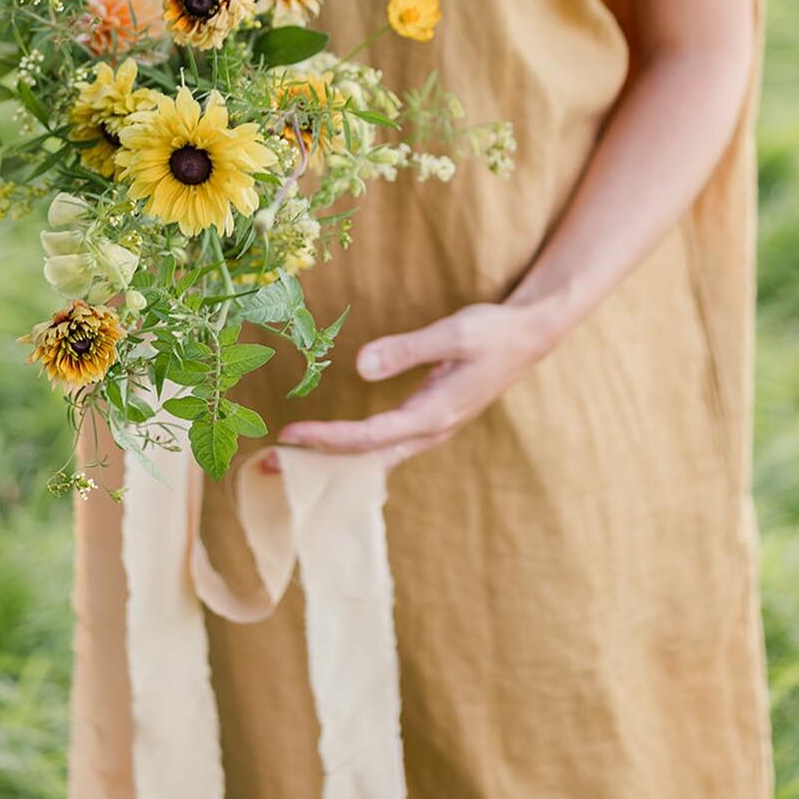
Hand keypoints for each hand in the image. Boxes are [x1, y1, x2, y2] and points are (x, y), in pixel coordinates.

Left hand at [258, 299, 559, 473]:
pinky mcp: (429, 420)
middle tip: (268, 465)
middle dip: (317, 464)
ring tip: (287, 459)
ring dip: (331, 459)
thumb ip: (408, 349)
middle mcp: (430, 431)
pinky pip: (383, 445)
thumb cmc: (493, 333)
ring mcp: (430, 429)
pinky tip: (330, 449)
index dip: (327, 439)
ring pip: (373, 456)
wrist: (530, 337)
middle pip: (365, 459)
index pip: (369, 437)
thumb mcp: (454, 333)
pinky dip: (352, 449)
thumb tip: (360, 366)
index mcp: (433, 416)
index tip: (288, 436)